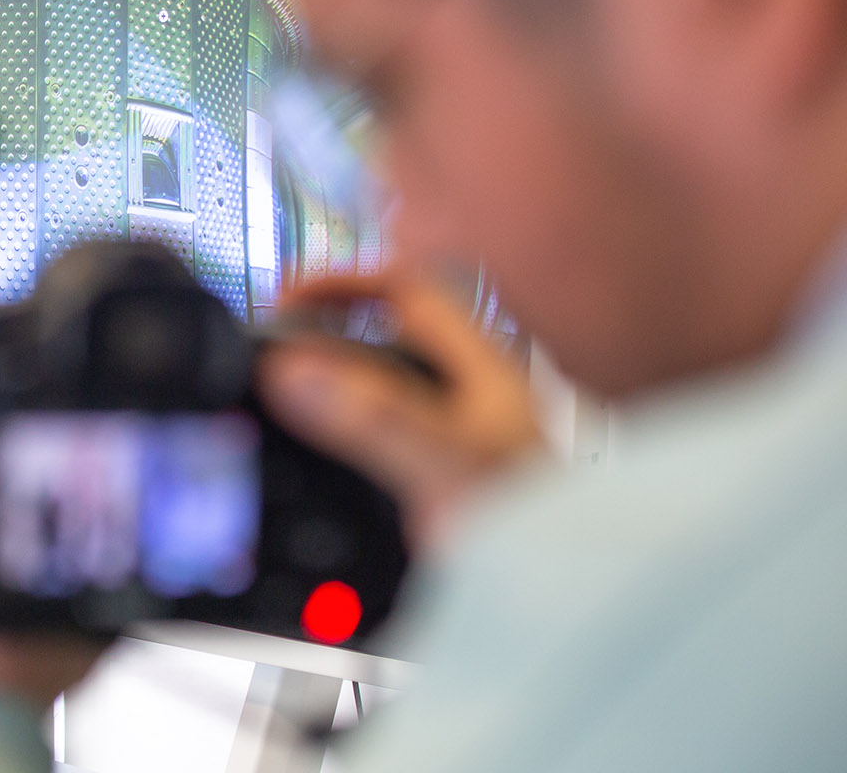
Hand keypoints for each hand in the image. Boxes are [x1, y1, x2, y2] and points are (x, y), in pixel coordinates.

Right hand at [257, 268, 545, 554]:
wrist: (585, 593)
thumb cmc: (541, 531)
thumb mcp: (443, 466)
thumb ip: (372, 417)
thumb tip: (297, 371)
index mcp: (486, 372)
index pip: (409, 291)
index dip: (343, 281)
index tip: (287, 298)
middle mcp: (489, 398)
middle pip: (408, 333)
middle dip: (341, 328)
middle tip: (288, 344)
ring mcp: (486, 440)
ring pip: (412, 386)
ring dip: (355, 384)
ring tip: (304, 399)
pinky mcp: (477, 482)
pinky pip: (413, 439)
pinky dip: (371, 440)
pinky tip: (348, 472)